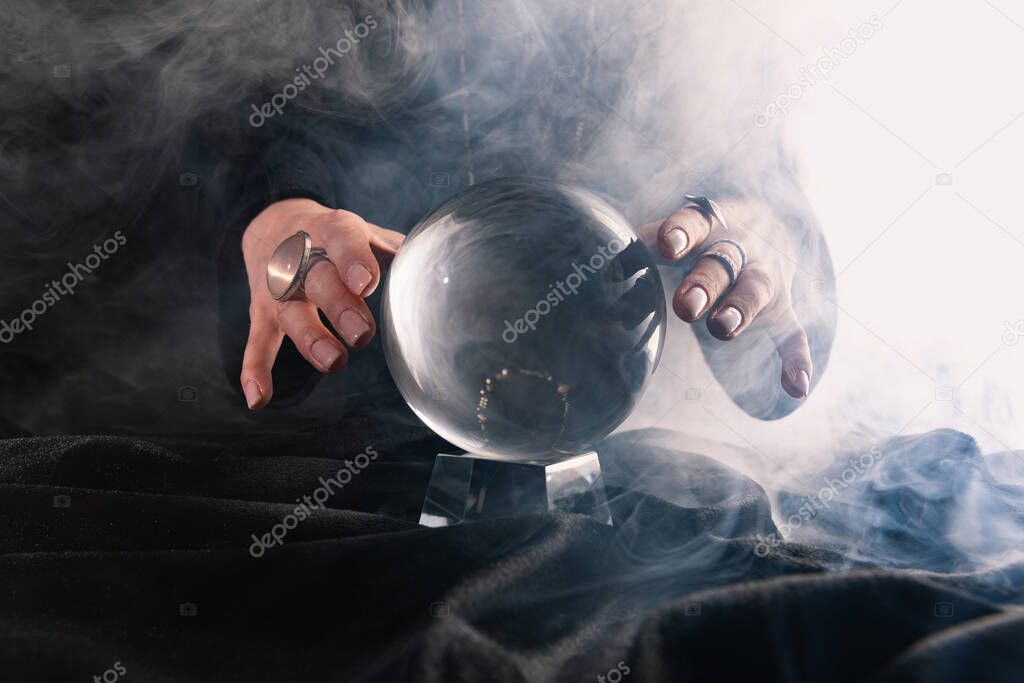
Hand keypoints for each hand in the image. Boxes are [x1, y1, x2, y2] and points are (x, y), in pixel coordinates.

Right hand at [239, 198, 404, 409]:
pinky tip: (259, 399)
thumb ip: (396, 251)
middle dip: (339, 307)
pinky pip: (258, 342)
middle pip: (318, 281)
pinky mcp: (262, 313)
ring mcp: (279, 289)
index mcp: (333, 231)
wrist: (274, 224)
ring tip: (334, 363)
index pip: (344, 242)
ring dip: (311, 340)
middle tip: (362, 334)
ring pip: (292, 315)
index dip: (354, 262)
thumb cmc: (337, 237)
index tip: (367, 284)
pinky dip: (255, 370)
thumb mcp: (365, 232)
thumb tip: (438, 274)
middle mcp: (300, 259)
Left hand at [643, 197, 812, 398]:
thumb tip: (612, 266)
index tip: (665, 245)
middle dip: (704, 284)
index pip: (695, 223)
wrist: (768, 225)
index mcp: (711, 223)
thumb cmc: (704, 233)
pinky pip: (793, 334)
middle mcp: (742, 248)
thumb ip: (647, 243)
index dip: (681, 232)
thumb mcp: (681, 230)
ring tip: (722, 328)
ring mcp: (765, 278)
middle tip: (685, 306)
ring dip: (739, 310)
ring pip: (755, 292)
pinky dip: (797, 359)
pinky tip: (795, 388)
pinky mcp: (782, 308)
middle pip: (722, 264)